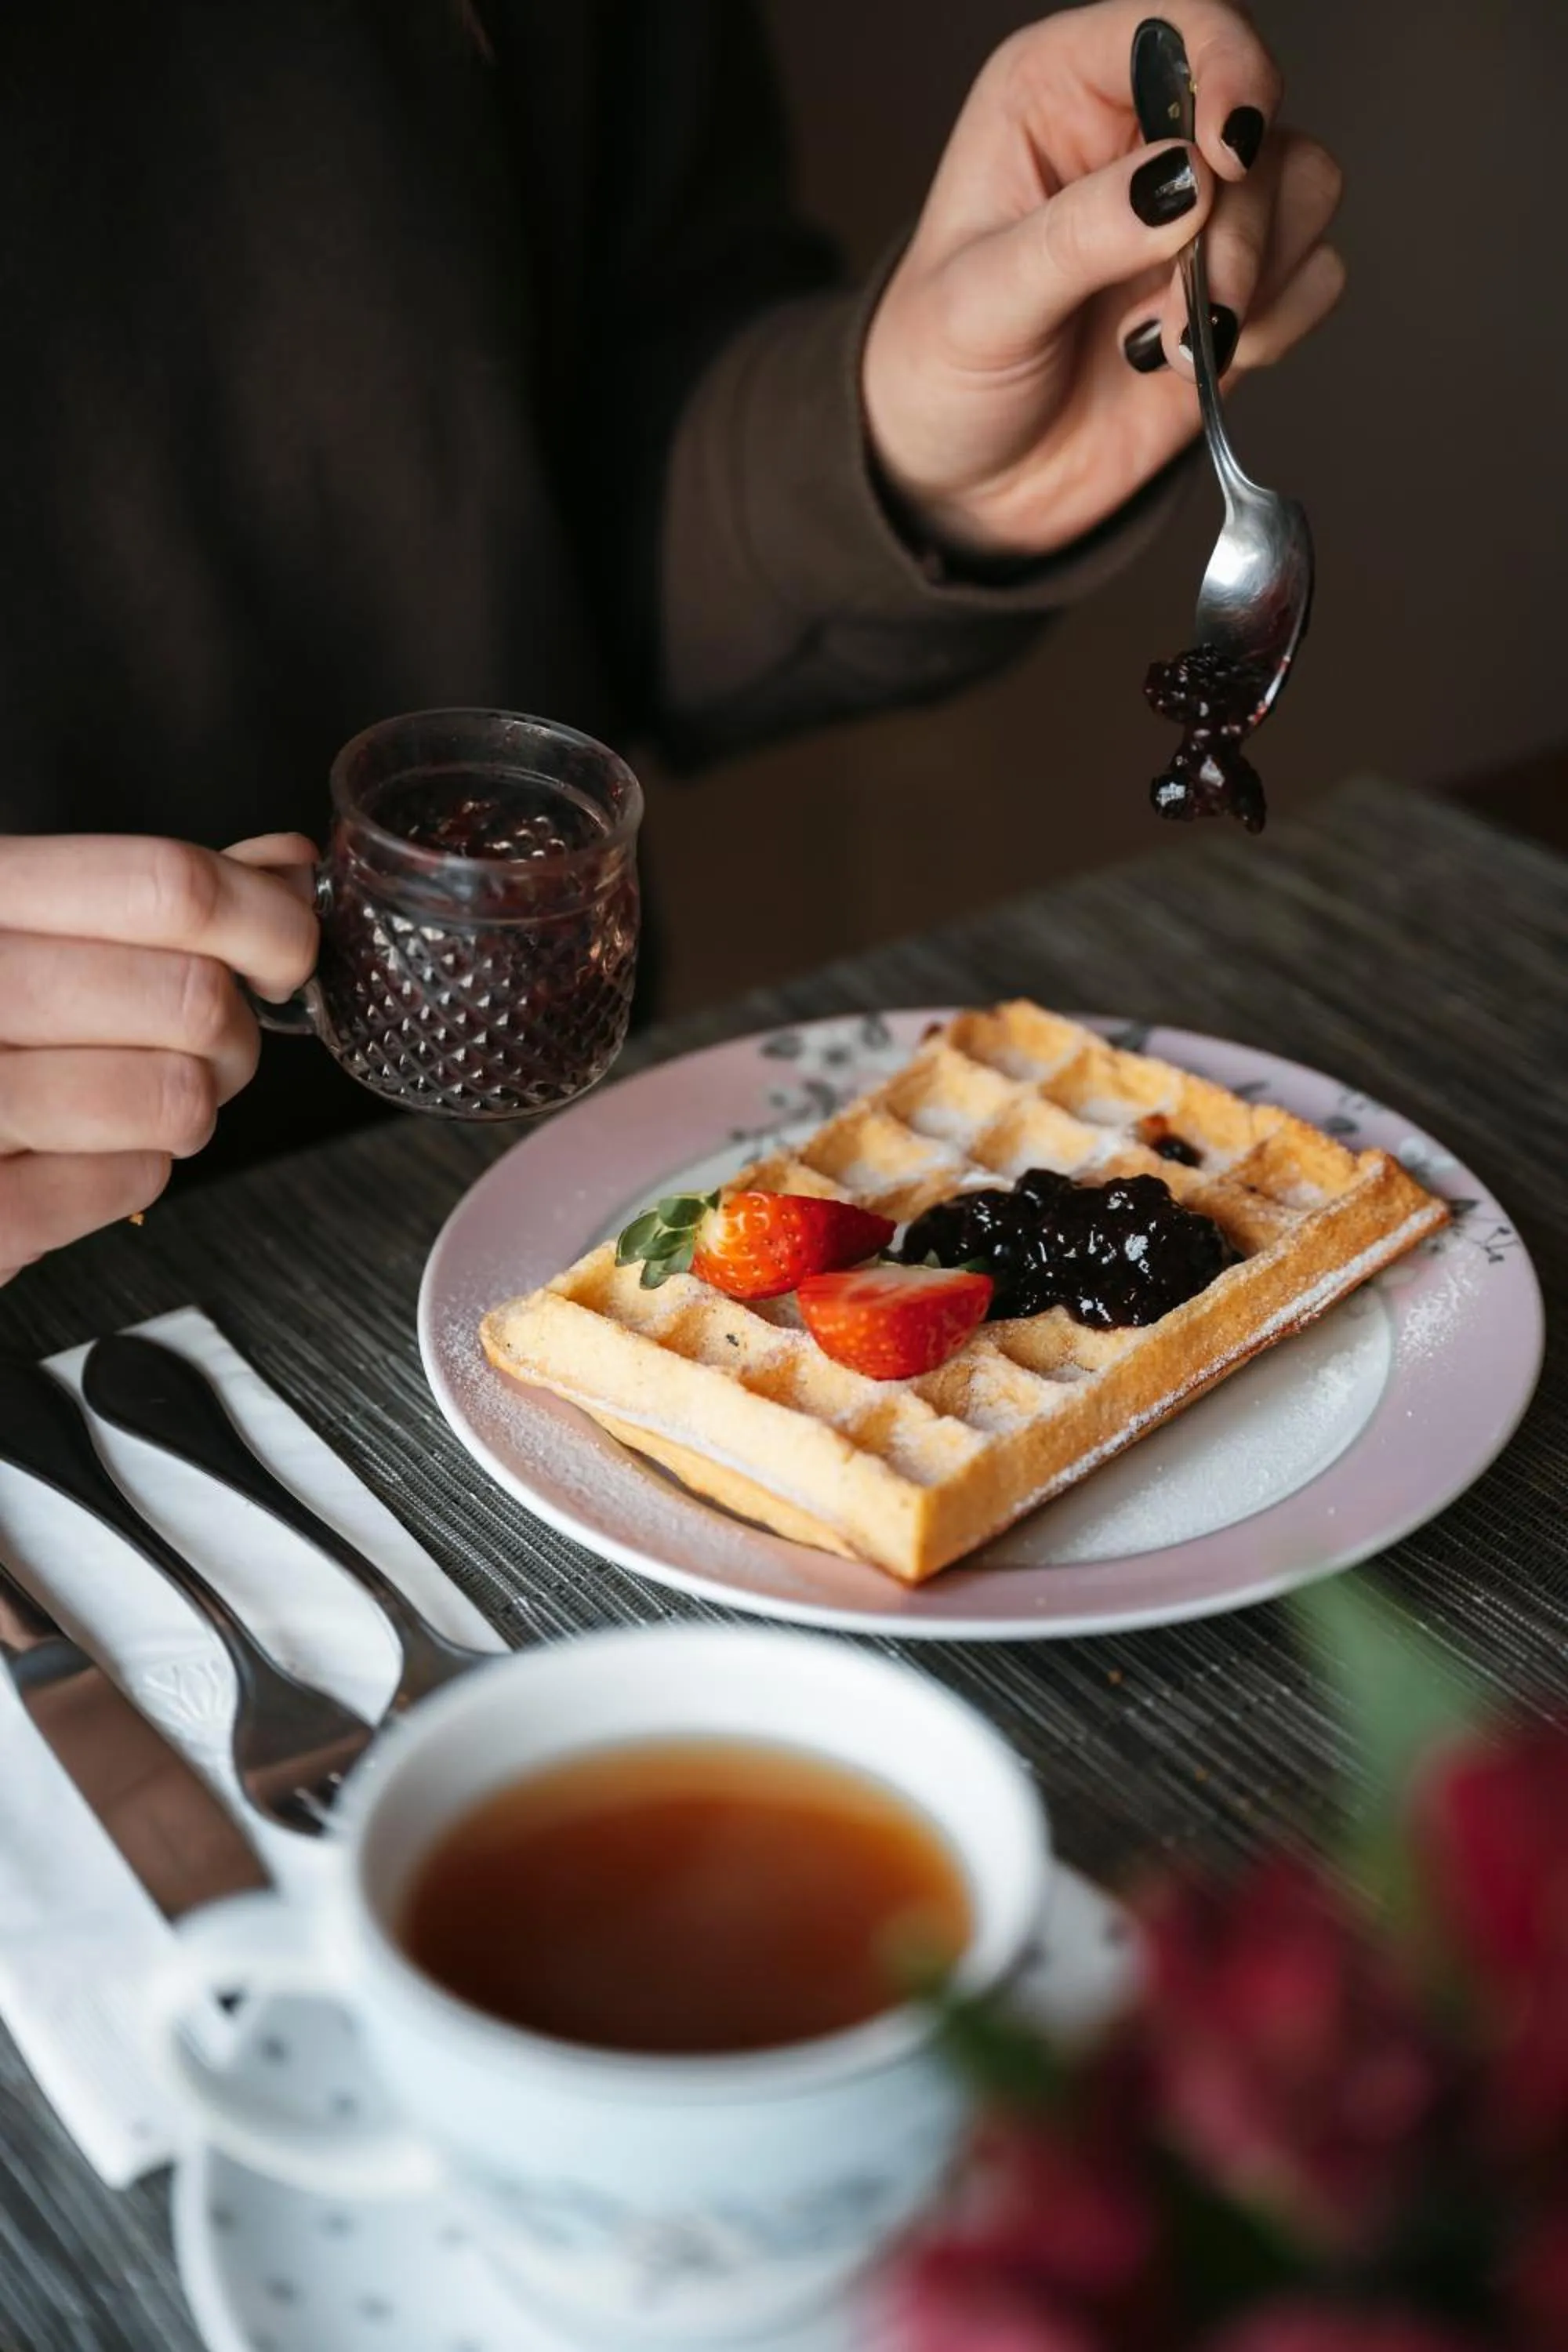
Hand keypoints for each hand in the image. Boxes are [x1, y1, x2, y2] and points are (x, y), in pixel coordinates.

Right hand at [0, 832, 317, 1282]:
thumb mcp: (31, 924)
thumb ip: (157, 894)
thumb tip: (286, 866)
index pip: (167, 884)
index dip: (267, 920)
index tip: (285, 953)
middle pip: (192, 995)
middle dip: (235, 1031)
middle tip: (206, 1043)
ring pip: (176, 1096)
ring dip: (191, 1106)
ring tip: (139, 1098)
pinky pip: (132, 1180)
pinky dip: (135, 1171)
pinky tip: (83, 1150)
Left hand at [861, 0, 1343, 561]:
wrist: (964, 485)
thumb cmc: (940, 376)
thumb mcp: (981, 304)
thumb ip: (1079, 235)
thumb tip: (1182, 183)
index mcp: (1060, 92)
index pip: (1180, 29)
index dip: (1225, 75)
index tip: (1226, 162)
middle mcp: (1140, 135)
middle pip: (1260, 123)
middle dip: (1236, 231)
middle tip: (1180, 321)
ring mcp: (1197, 213)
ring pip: (1304, 188)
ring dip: (1254, 281)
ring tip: (1166, 352)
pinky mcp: (1236, 289)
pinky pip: (1314, 274)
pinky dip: (1275, 325)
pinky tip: (1196, 366)